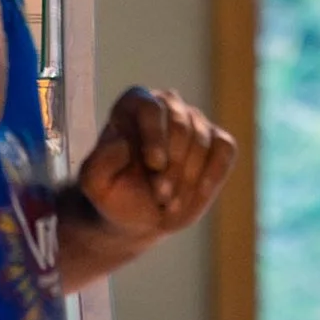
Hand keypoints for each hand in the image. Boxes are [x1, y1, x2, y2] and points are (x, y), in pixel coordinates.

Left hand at [72, 85, 235, 250]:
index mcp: (133, 104)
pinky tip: (199, 194)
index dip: (155, 135)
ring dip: (189, 177)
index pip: (150, 107)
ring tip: (171, 205)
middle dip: (174, 165)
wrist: (137, 215)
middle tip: (162, 197)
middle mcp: (166, 104)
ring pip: (203, 139)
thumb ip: (99, 163)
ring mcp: (194, 121)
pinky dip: (213, 174)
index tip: (155, 165)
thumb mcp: (95, 185)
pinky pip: (225, 149)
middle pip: (181, 123)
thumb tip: (122, 142)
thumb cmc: (114, 194)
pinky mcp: (216, 141)